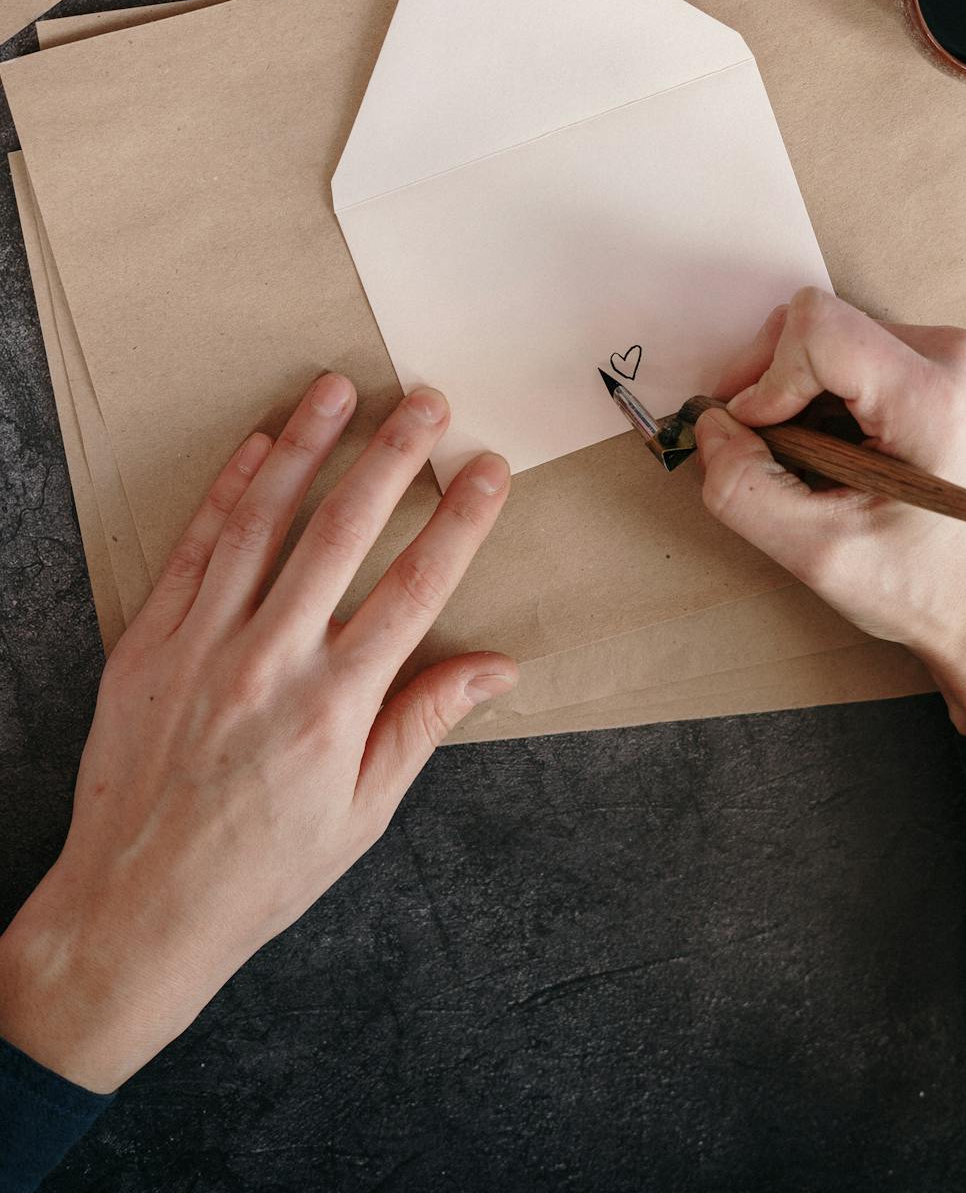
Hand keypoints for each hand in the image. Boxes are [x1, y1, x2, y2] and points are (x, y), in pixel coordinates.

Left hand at [0, 375, 514, 1092]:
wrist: (136, 909)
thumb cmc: (260, 871)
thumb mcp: (363, 814)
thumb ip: (423, 723)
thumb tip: (496, 667)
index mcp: (335, 707)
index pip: (416, 588)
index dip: (459, 520)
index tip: (487, 469)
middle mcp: (272, 662)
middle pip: (344, 532)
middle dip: (391, 455)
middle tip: (426, 401)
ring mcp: (203, 646)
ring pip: (263, 521)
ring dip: (306, 447)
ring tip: (338, 390)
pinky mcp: (148, 643)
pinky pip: (193, 549)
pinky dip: (226, 491)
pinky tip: (258, 448)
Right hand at [694, 289, 965, 741]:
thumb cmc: (926, 590)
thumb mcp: (817, 555)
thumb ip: (743, 488)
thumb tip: (709, 425)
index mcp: (930, 399)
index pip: (816, 327)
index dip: (766, 378)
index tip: (760, 437)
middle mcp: (949, 358)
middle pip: (817, 324)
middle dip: (771, 385)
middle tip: (767, 454)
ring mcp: (950, 358)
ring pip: (828, 338)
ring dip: (796, 396)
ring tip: (811, 464)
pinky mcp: (941, 368)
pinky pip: (852, 353)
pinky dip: (822, 397)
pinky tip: (836, 454)